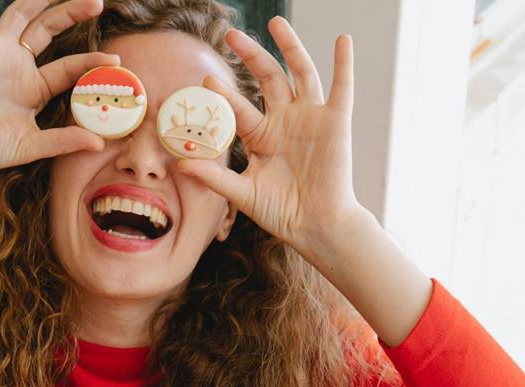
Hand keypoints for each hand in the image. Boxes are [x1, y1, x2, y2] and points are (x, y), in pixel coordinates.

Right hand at [0, 0, 121, 174]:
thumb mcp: (31, 146)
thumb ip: (64, 141)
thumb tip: (99, 144)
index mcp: (33, 89)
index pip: (69, 68)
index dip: (92, 63)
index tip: (116, 61)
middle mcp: (18, 65)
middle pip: (50, 28)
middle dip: (73, 13)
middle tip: (97, 3)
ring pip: (24, 13)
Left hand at [176, 16, 364, 257]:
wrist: (315, 226)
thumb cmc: (279, 212)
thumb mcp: (242, 194)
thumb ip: (213, 177)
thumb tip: (179, 164)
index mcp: (261, 137)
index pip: (239, 109)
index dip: (225, 95)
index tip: (206, 80)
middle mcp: (285, 121)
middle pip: (267, 78)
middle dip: (250, 56)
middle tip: (231, 36)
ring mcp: (310, 118)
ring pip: (300, 73)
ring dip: (290, 46)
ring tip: (276, 22)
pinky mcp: (336, 122)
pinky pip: (342, 87)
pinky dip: (345, 64)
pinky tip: (343, 40)